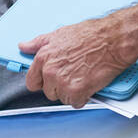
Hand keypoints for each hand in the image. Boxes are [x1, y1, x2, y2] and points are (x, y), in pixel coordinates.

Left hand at [18, 17, 134, 107]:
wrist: (113, 39)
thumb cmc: (91, 35)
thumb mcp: (59, 34)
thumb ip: (38, 43)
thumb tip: (24, 47)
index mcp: (43, 57)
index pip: (32, 81)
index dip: (43, 81)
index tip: (50, 80)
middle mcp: (50, 70)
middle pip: (48, 91)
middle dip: (60, 86)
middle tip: (74, 75)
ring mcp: (62, 82)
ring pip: (62, 98)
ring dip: (72, 92)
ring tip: (83, 77)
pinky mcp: (76, 91)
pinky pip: (76, 103)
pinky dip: (84, 97)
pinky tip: (89, 84)